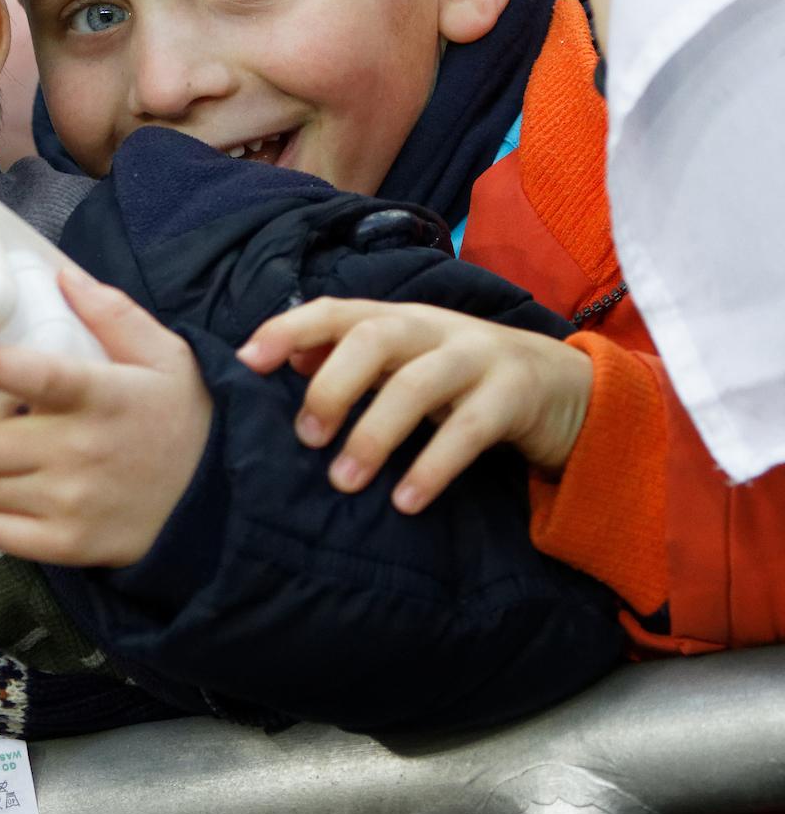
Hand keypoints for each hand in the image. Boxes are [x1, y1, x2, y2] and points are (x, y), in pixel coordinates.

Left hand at [0, 268, 212, 567]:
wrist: (222, 500)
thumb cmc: (182, 420)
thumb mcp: (165, 357)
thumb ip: (114, 314)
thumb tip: (62, 276)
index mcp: (104, 397)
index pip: (37, 377)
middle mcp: (82, 452)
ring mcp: (73, 504)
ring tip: (7, 459)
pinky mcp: (70, 545)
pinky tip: (19, 496)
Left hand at [236, 299, 592, 513]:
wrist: (568, 387)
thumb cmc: (463, 379)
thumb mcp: (407, 364)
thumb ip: (351, 360)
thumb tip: (286, 361)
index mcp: (398, 319)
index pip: (335, 311)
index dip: (288, 329)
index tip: (246, 361)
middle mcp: (433, 328)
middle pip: (372, 339)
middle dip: (331, 385)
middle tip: (306, 437)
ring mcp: (478, 357)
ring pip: (416, 384)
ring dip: (374, 434)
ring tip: (344, 482)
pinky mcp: (515, 395)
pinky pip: (469, 430)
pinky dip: (433, 467)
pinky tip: (406, 502)